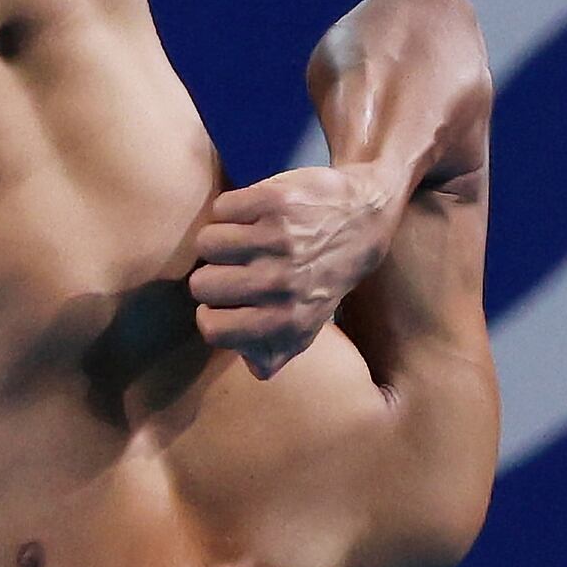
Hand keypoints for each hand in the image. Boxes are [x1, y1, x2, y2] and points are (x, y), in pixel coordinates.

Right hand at [189, 163, 402, 376]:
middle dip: (213, 273)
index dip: (212, 313)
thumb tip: (252, 365)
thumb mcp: (309, 322)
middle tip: (236, 265)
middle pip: (202, 284)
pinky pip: (222, 208)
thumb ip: (276, 351)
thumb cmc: (325, 273)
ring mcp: (279, 240)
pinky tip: (253, 215)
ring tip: (244, 238)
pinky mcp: (276, 201)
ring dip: (220, 238)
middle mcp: (282, 284)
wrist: (364, 216)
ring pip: (207, 243)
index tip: (226, 301)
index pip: (213, 329)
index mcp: (287, 320)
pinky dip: (232, 209)